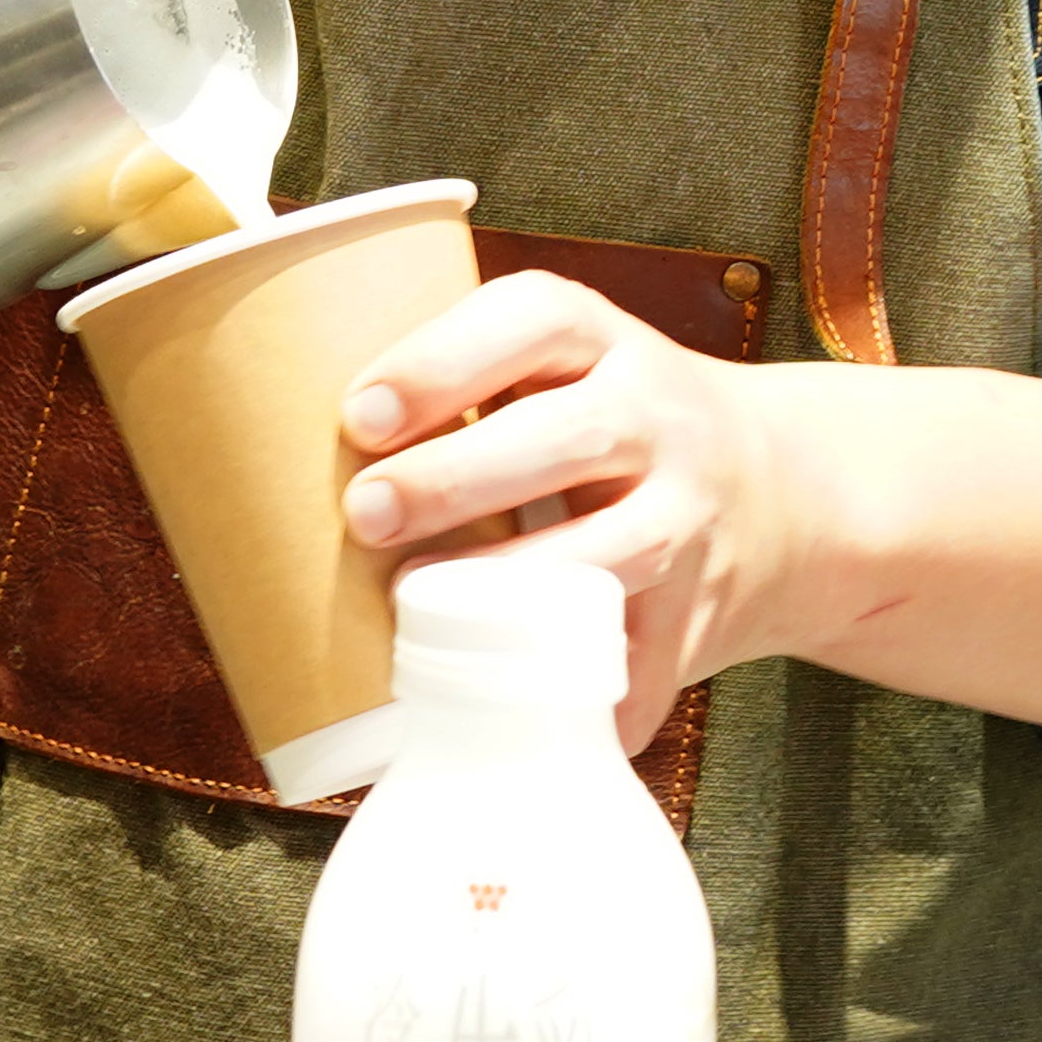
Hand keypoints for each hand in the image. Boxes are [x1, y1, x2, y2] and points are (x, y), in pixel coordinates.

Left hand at [340, 271, 814, 753]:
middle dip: (460, 476)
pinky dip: (576, 700)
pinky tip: (503, 722)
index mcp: (605, 342)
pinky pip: (640, 664)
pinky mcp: (698, 611)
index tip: (360, 413)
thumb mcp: (561, 367)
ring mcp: (688, 515)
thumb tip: (261, 439)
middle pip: (570, 436)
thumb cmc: (606, 423)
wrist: (780, 488)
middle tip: (364, 513)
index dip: (445, 360)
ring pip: (613, 550)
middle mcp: (657, 415)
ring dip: (512, 584)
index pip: (535, 319)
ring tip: (415, 611)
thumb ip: (454, 387)